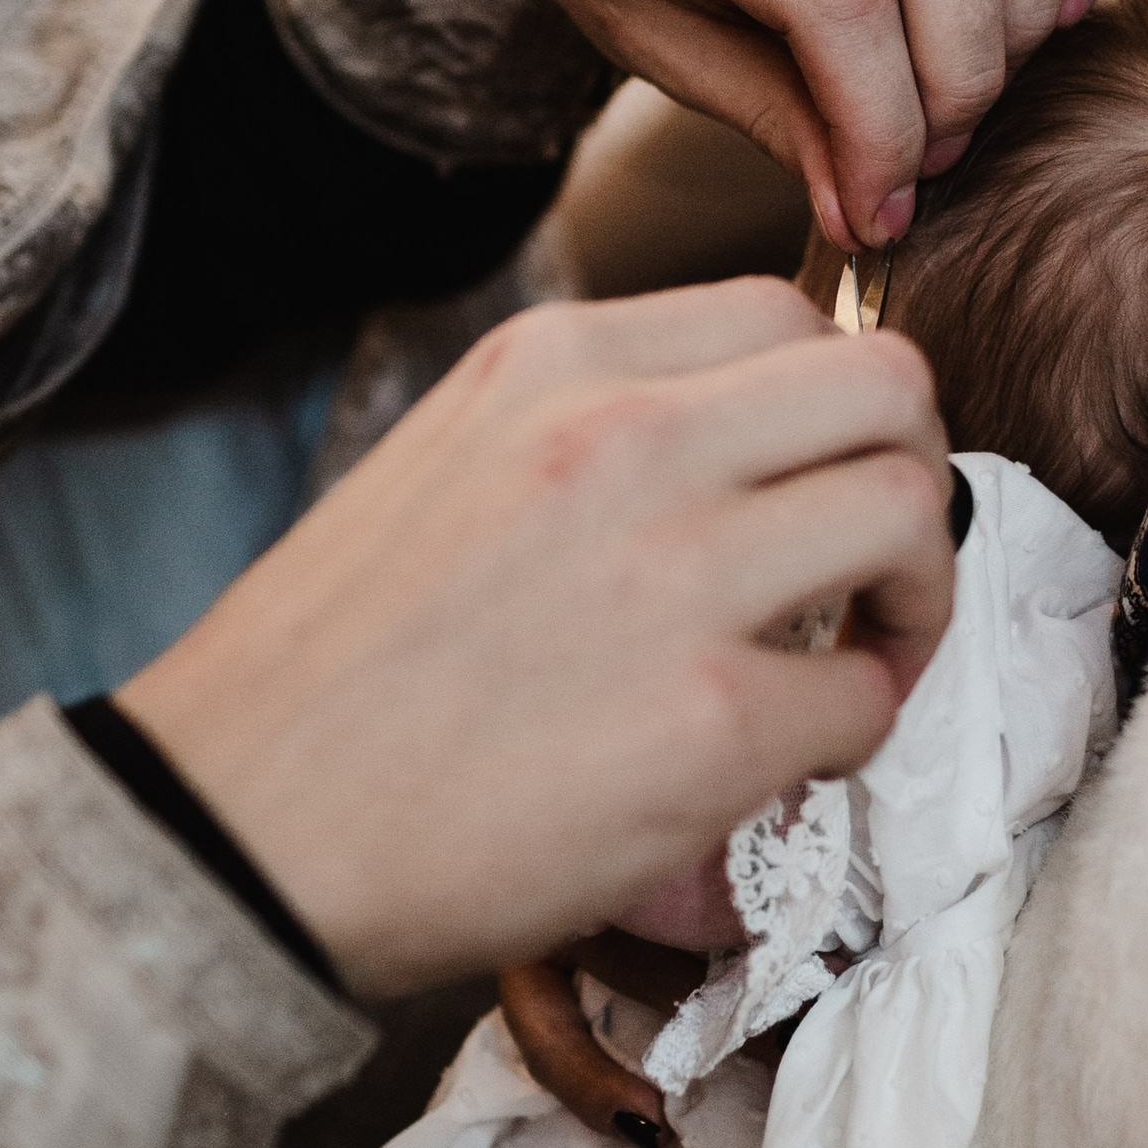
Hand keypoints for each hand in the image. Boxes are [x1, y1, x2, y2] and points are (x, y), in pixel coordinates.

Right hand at [118, 284, 952, 999]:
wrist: (232, 832)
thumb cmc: (334, 675)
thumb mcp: (450, 463)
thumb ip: (593, 433)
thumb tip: (746, 455)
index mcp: (555, 361)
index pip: (789, 315)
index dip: (838, 408)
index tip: (814, 486)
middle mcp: (625, 437)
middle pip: (890, 387)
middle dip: (915, 472)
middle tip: (875, 568)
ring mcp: (676, 572)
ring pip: (914, 513)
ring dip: (915, 596)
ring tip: (852, 661)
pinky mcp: (709, 720)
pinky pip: (868, 696)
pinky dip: (855, 732)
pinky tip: (783, 762)